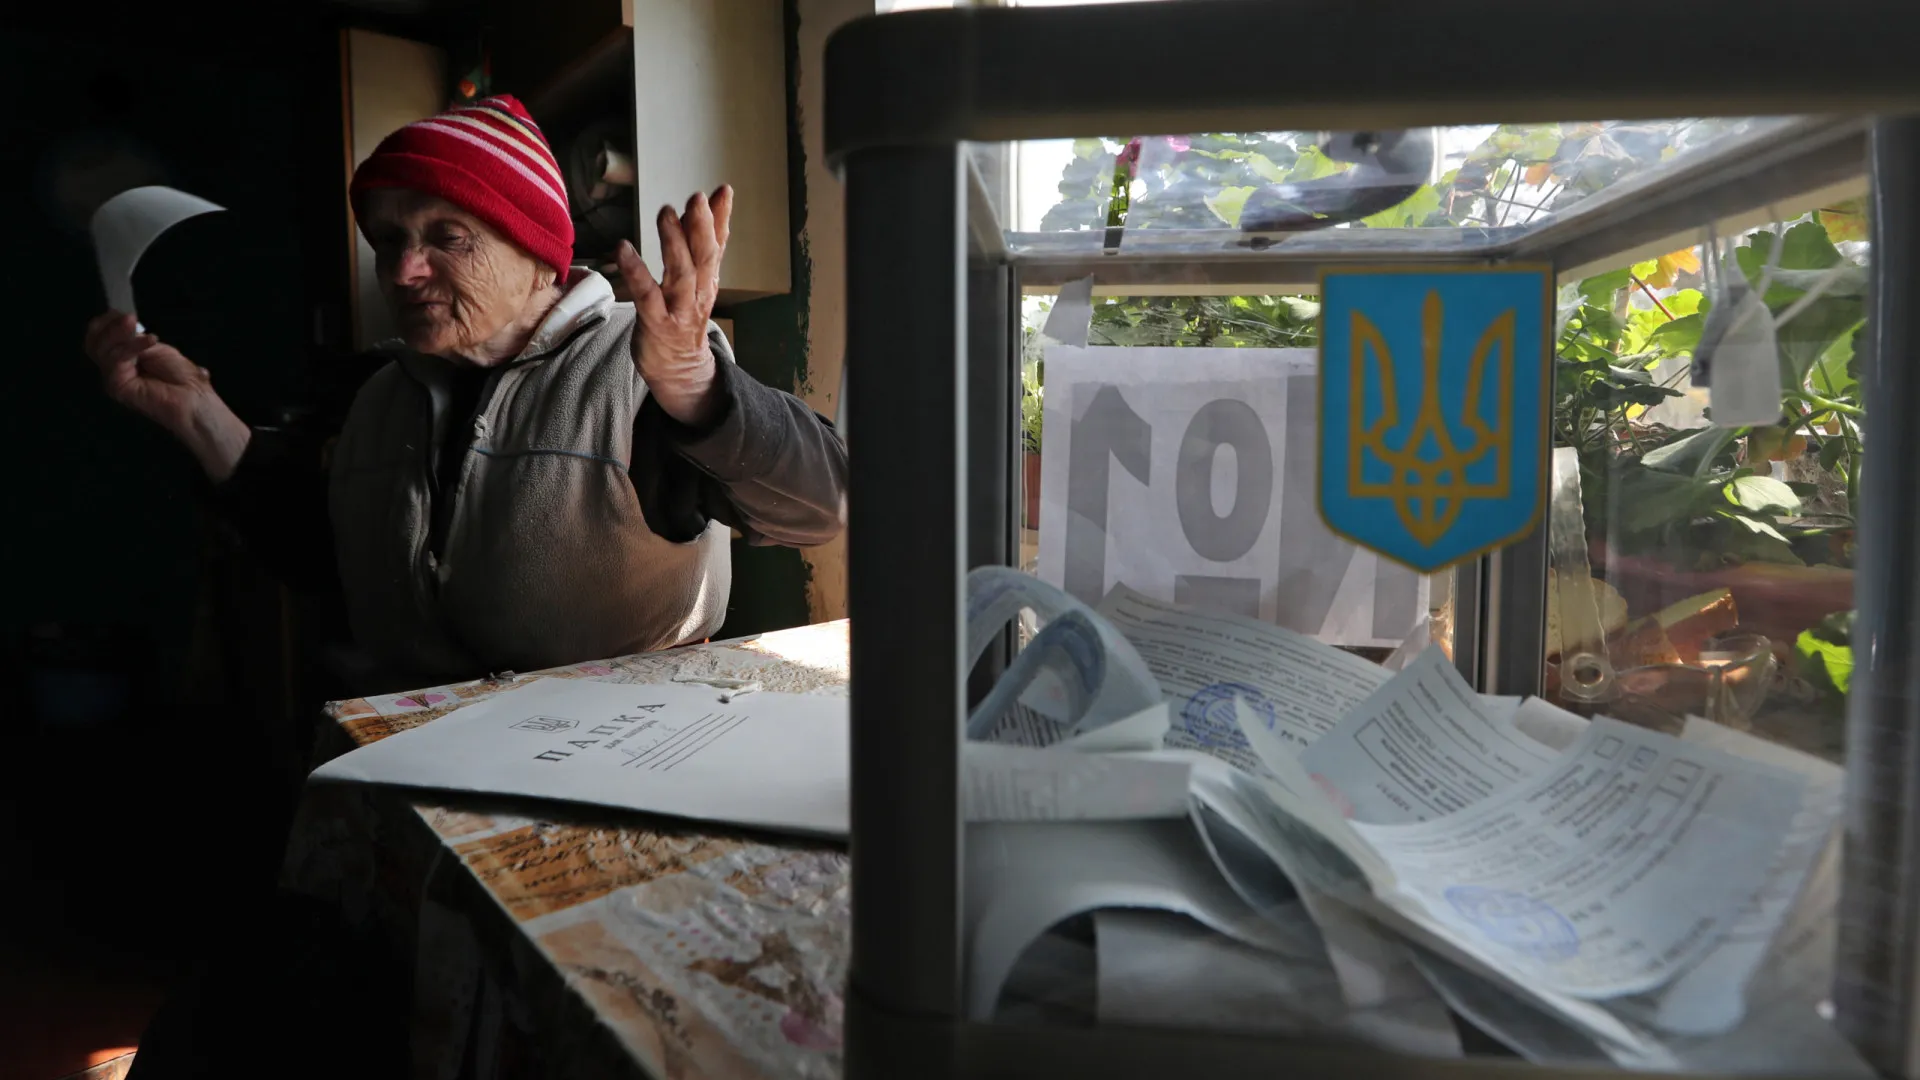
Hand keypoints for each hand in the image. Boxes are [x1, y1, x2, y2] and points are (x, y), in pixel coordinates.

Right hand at [83, 311, 250, 480]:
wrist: (197, 401)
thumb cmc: (184, 378)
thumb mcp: (158, 350)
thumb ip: (136, 339)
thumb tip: (124, 322)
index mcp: (121, 359)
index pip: (98, 337)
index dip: (107, 322)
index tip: (125, 313)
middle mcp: (113, 369)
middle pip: (93, 342)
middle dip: (109, 325)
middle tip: (129, 318)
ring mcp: (113, 380)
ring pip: (102, 349)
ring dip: (124, 335)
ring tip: (148, 334)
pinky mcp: (117, 387)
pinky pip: (117, 360)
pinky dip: (133, 346)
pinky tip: (150, 341)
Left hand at [616, 185, 732, 426]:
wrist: (679, 369)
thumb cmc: (683, 317)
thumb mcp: (699, 280)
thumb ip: (702, 243)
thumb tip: (712, 202)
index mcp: (708, 280)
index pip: (717, 245)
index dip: (721, 218)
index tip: (722, 191)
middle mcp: (698, 293)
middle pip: (704, 258)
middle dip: (702, 227)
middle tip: (697, 198)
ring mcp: (679, 310)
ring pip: (681, 274)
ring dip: (674, 243)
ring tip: (666, 213)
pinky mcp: (656, 324)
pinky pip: (646, 296)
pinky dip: (636, 272)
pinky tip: (623, 249)